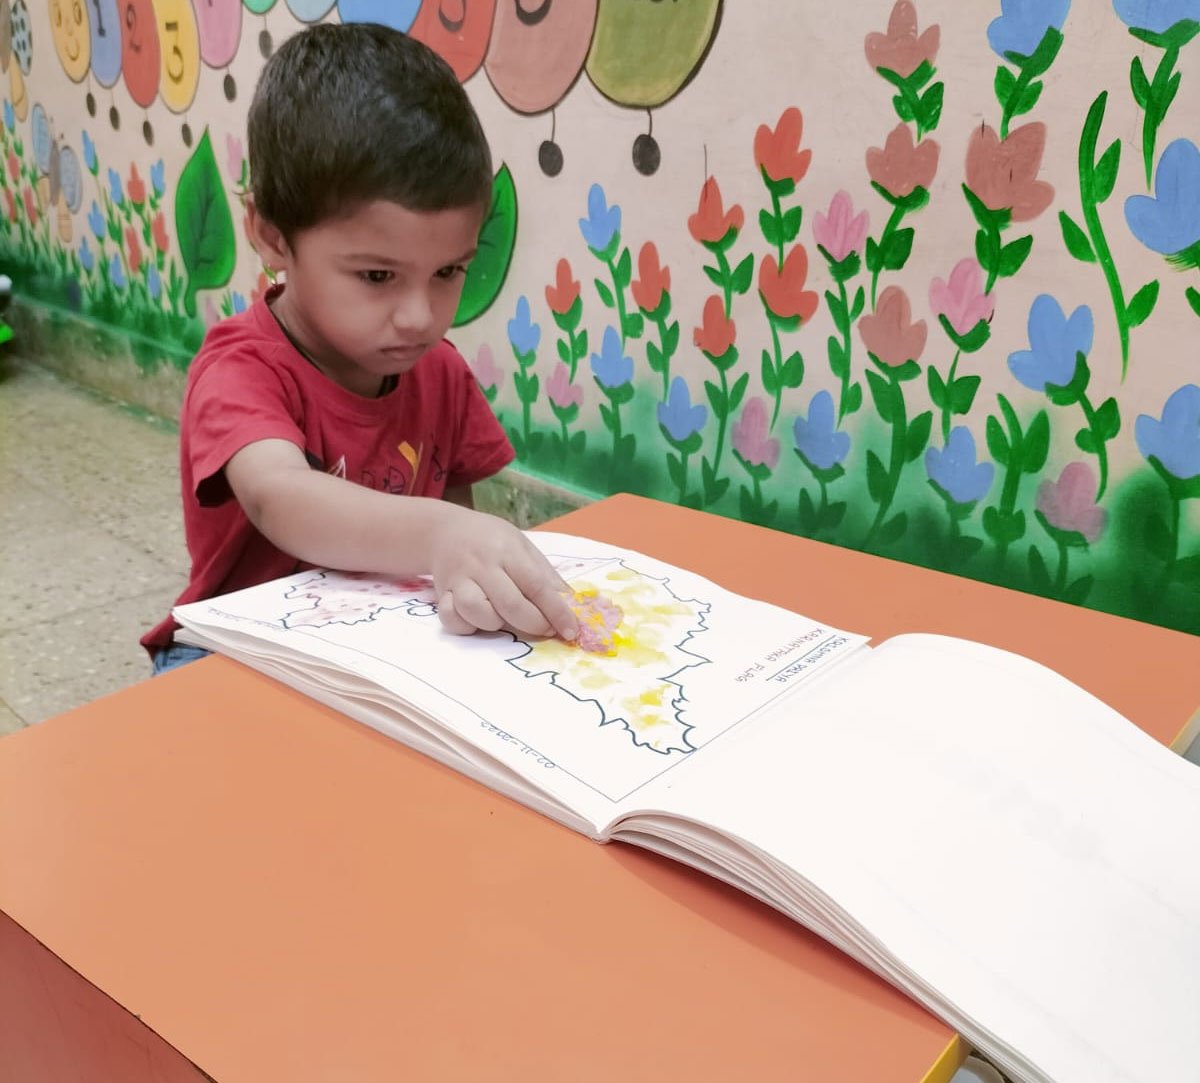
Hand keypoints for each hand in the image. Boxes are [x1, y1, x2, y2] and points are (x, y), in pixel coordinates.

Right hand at [429, 508, 578, 641]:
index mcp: (507, 551)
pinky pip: (451, 618)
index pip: (536, 585)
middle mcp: (482, 565)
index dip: (556, 611)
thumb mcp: (522, 545)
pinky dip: (465, 625)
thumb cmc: (491, 540)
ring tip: (503, 618)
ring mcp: (459, 579)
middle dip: (533, 624)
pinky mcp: (441, 593)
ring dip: (495, 624)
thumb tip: (569, 602)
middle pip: (510, 604)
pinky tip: (476, 619)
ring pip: (477, 613)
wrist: (444, 530)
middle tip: (545, 630)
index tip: (570, 630)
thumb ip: (544, 573)